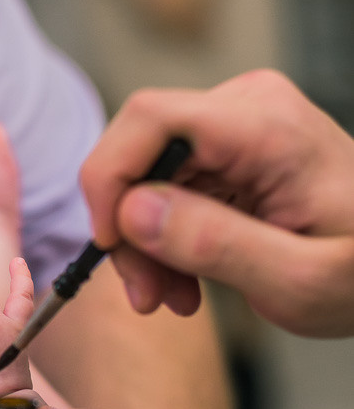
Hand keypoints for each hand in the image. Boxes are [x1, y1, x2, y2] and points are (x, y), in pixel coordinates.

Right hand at [81, 69, 353, 334]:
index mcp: (267, 127)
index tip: (110, 247)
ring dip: (145, 246)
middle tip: (146, 296)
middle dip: (128, 230)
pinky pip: (166, 191)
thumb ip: (215, 245)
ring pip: (144, 178)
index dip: (110, 180)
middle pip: (139, 153)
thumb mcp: (298, 280)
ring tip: (171, 298)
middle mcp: (244, 110)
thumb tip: (131, 214)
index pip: (150, 119)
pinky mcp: (226, 153)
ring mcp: (233, 128)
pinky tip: (184, 282)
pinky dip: (164, 241)